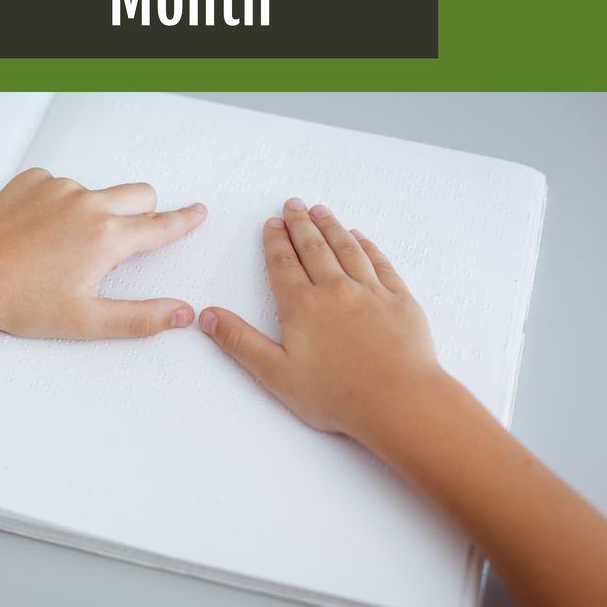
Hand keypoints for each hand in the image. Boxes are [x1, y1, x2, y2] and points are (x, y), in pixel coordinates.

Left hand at [0, 168, 207, 338]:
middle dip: (142, 213)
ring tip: (62, 248)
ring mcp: (60, 187)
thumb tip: (183, 313)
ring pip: (100, 191)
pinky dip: (60, 204)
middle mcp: (90, 203)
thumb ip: (142, 318)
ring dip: (96, 211)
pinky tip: (38, 233)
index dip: (184, 220)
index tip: (198, 211)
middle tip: (120, 244)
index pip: (161, 225)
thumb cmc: (20, 302)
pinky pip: (63, 185)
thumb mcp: (87, 321)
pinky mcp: (34, 180)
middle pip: (140, 194)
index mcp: (108, 238)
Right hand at [198, 197, 447, 454]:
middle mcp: (335, 289)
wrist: (400, 402)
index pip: (283, 263)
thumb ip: (240, 342)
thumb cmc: (336, 395)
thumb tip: (206, 316)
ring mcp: (371, 291)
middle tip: (293, 204)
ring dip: (331, 227)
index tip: (272, 223)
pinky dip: (368, 246)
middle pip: (314, 248)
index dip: (275, 241)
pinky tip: (361, 238)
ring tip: (321, 210)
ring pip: (347, 248)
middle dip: (300, 224)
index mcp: (302, 305)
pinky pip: (380, 263)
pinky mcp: (400, 300)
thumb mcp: (276, 375)